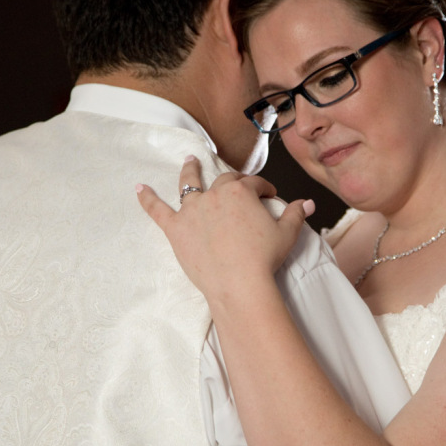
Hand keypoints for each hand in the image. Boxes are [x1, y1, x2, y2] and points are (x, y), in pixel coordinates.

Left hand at [137, 156, 314, 302]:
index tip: (269, 196)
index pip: (253, 183)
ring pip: (188, 185)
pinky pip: (157, 210)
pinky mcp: (176, 229)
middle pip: (222, 181)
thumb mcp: (287, 234)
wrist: (240, 284)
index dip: (263, 188)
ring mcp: (193, 211)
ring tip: (189, 162)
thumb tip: (307, 203)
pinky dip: (147, 199)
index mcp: (240, 192)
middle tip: (235, 183)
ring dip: (189, 171)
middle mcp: (214, 195)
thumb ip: (296, 214)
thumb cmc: (263, 260)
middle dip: (231, 180)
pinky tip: (139, 188)